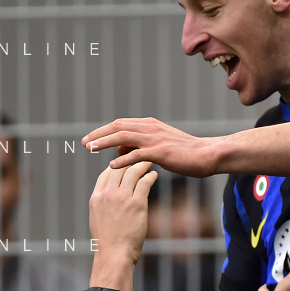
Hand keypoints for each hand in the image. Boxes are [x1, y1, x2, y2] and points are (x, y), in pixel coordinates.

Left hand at [81, 117, 219, 176]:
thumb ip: (138, 146)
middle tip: (84, 143)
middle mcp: (150, 128)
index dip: (102, 131)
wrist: (206, 154)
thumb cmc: (183, 153)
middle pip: (117, 127)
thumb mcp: (158, 146)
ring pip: (123, 137)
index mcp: (149, 125)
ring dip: (104, 143)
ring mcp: (155, 139)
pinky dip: (123, 160)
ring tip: (91, 149)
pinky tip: (111, 166)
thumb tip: (119, 151)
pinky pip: (137, 155)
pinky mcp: (161, 152)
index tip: (89, 139)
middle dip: (98, 135)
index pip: (120, 124)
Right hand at [88, 161, 157, 290]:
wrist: (114, 255)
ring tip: (149, 160)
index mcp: (96, 198)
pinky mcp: (137, 204)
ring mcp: (122, 199)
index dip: (115, 166)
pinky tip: (154, 175)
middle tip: (139, 154)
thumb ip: (103, 205)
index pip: (106, 174)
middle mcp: (108, 195)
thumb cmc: (108, 242)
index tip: (124, 162)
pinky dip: (150, 176)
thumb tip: (110, 198)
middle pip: (118, 168)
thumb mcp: (98, 219)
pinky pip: (144, 183)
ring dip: (142, 163)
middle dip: (128, 159)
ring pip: (132, 172)